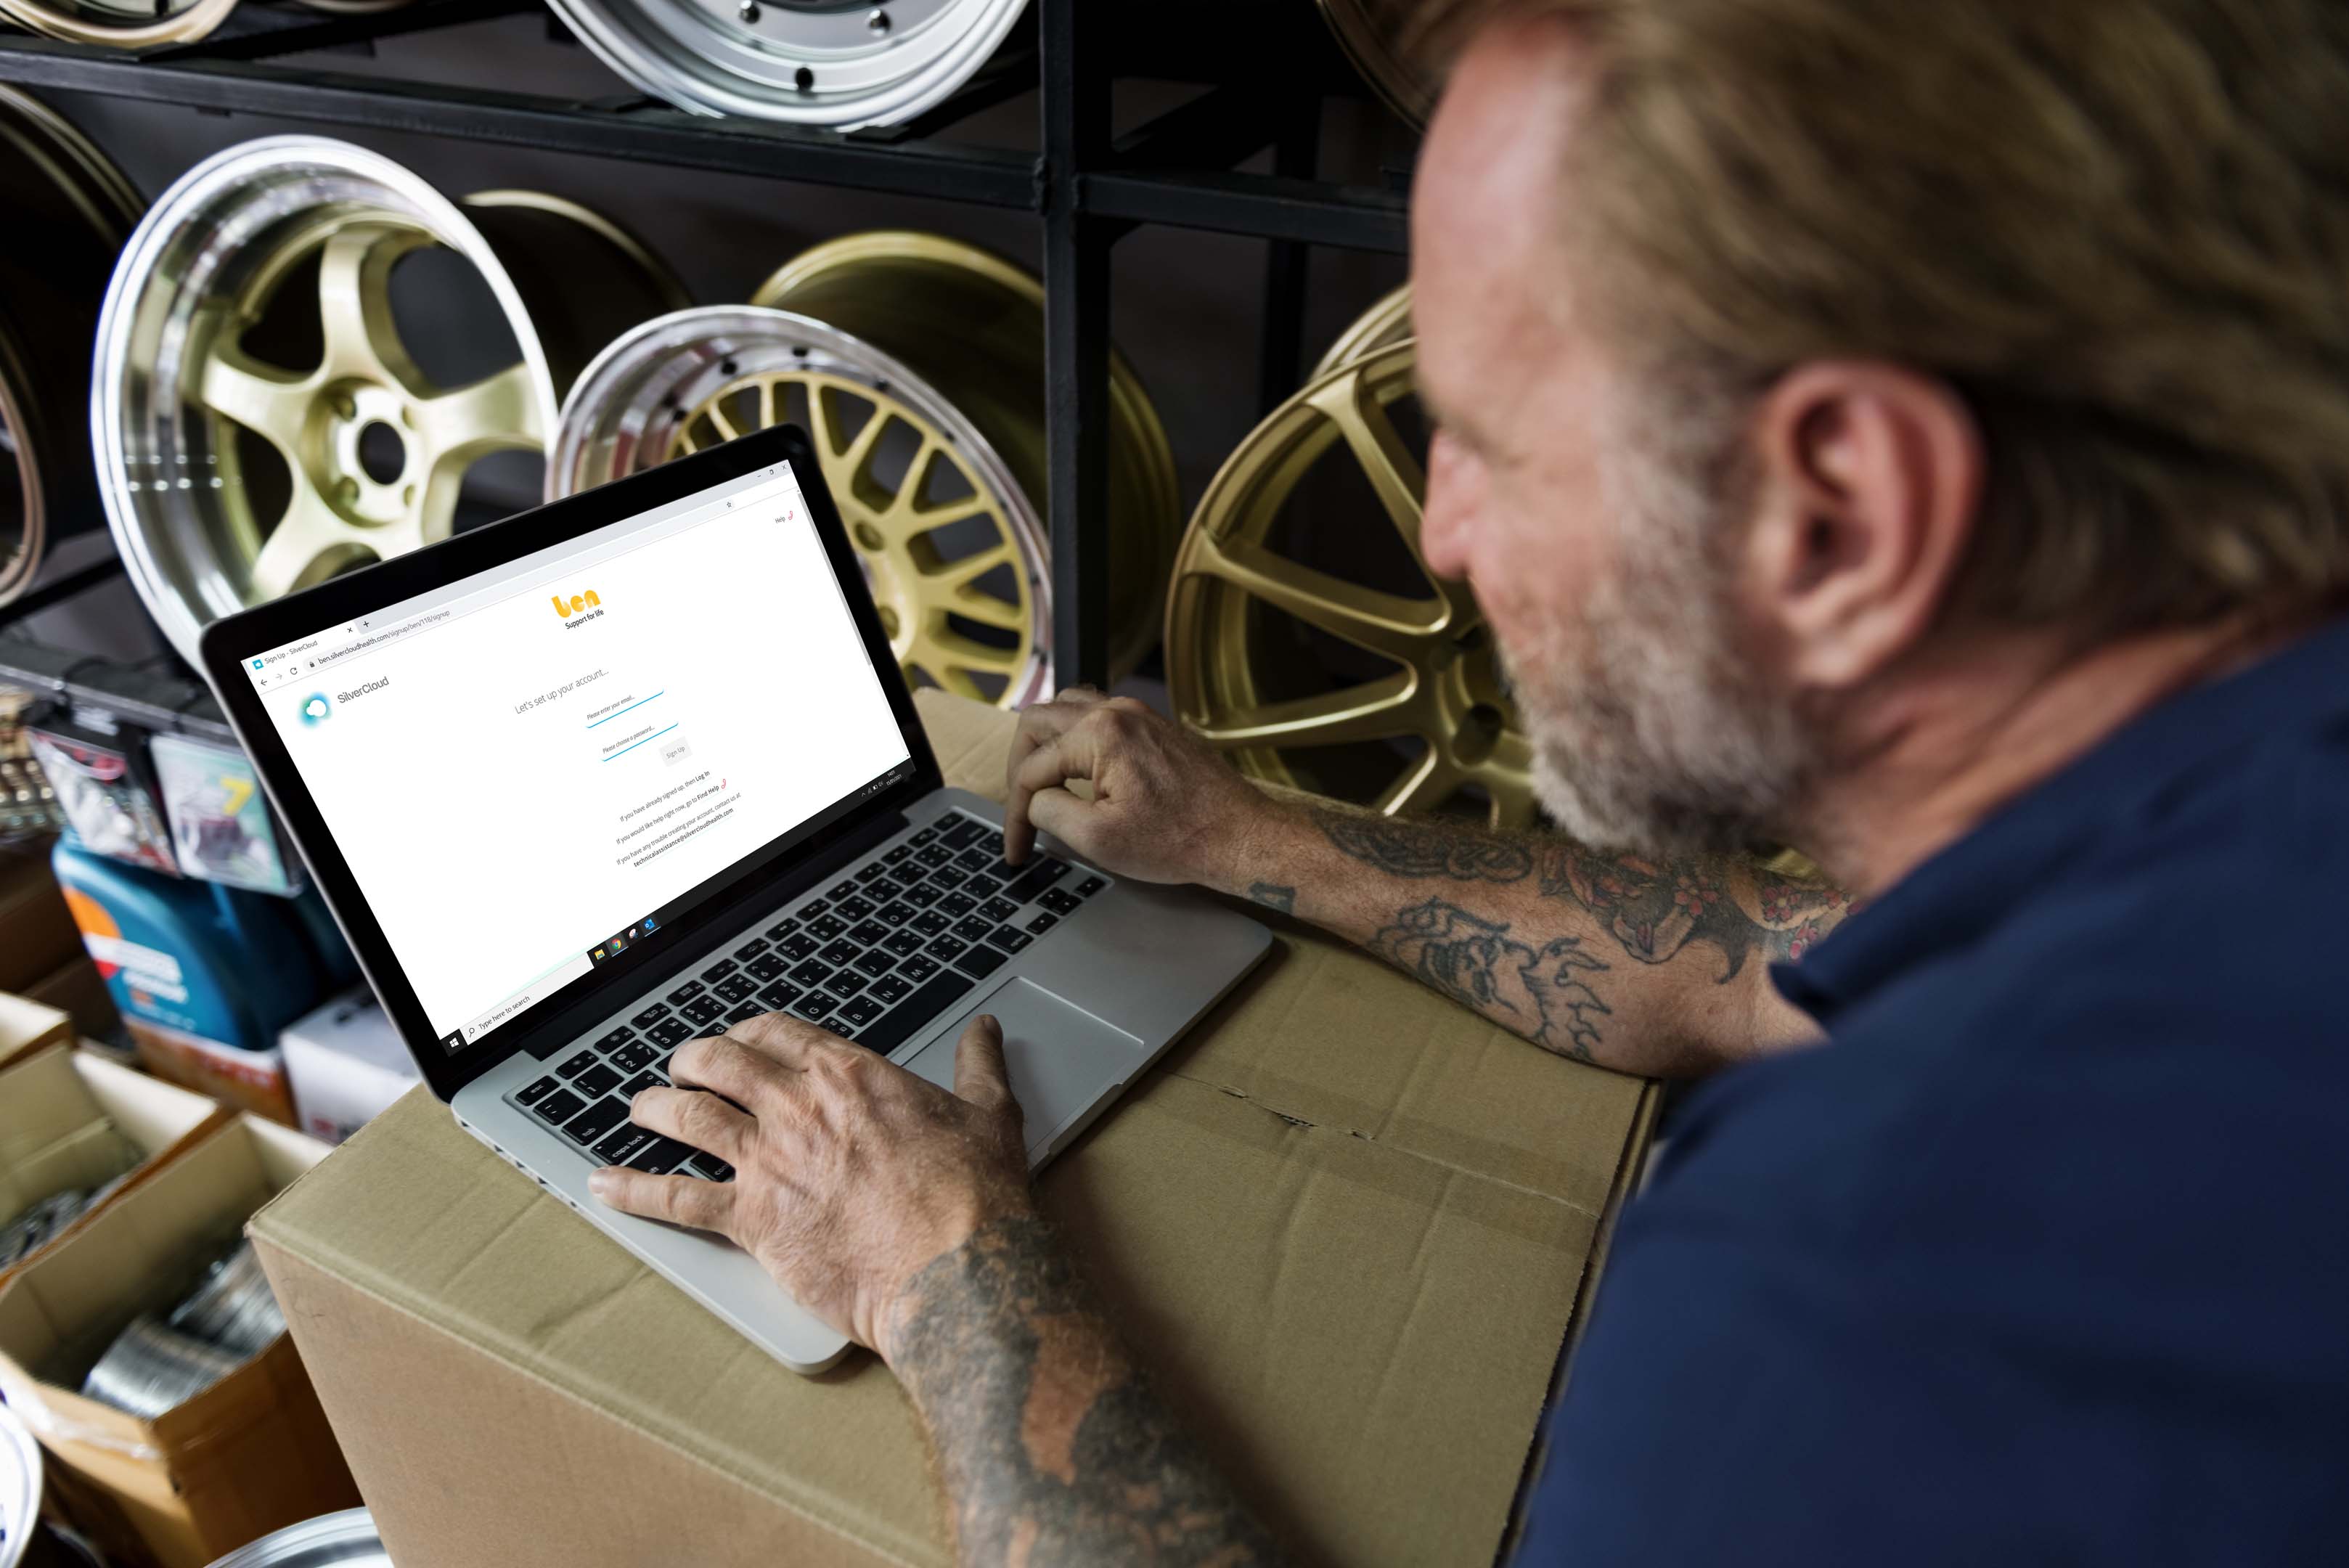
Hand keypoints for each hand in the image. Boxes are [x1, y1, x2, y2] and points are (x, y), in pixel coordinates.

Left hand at [589, 1013, 1030, 1360]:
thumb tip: (986, 1032)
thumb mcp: (989, 1114)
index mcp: (848, 1075)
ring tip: (637, 1108)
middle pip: (720, 1063)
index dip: (750, 1032)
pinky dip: (633, 1191)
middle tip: (680, 1065)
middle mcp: (796, 1107)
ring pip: (687, 1118)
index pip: (779, 1033)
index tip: (740, 1039)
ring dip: (654, 1108)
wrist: (956, 1270)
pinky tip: (604, 1185)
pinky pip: (675, 1200)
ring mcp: (768, 1162)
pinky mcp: (752, 1221)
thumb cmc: (974, 1197)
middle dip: (692, 1059)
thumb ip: (978, 1066)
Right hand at [1003, 686, 1285, 890]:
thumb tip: (1035, 799)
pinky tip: (1076, 770)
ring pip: (1067, 708)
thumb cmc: (1180, 840)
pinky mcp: (1153, 725)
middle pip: (1039, 721)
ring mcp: (1138, 713)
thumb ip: (1049, 811)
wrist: (1240, 837)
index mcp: (1100, 733)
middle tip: (1020, 808)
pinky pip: (1098, 714)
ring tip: (1040, 783)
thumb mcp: (1097, 839)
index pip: (1033, 768)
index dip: (1015, 813)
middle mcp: (1117, 711)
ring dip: (1045, 744)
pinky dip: (1075, 738)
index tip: (1018, 849)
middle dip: (1020, 768)